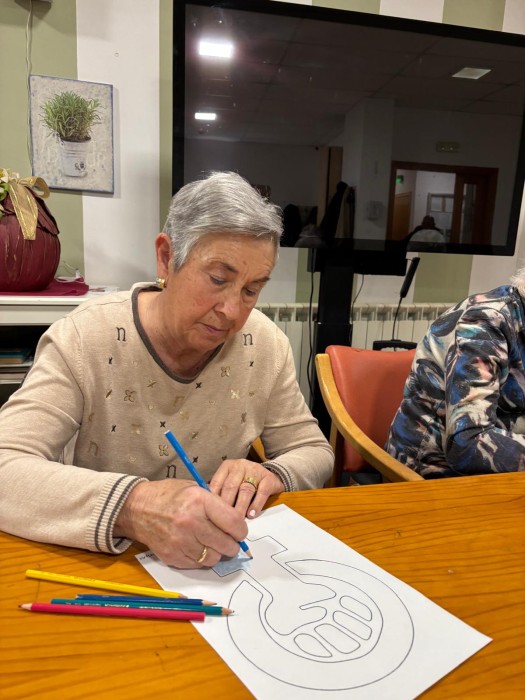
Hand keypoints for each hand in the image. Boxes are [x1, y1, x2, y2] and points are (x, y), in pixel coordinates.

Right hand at [114, 479, 247, 568]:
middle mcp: (191, 522)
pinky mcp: (172, 556)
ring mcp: (180, 542)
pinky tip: (195, 546)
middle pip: (227, 544)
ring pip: (214, 558)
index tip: (239, 531)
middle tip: (228, 540)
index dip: (241, 530)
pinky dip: (201, 558)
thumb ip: (215, 505)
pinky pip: (198, 565)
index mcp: (199, 501)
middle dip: (232, 544)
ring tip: (210, 542)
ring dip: (216, 553)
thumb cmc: (168, 496)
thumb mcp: (195, 489)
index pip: (234, 523)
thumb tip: (236, 524)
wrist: (136, 508)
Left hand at [209, 459, 284, 518]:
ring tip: (238, 521)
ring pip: (245, 490)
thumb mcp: (231, 483)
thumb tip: (207, 509)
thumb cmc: (245, 483)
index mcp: (227, 467)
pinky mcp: (268, 477)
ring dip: (241, 507)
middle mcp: (240, 466)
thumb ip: (221, 492)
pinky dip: (256, 505)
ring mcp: (255, 470)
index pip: (217, 482)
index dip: (213, 499)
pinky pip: (261, 492)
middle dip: (227, 506)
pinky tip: (251, 515)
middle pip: (230, 486)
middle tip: (224, 522)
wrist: (272, 475)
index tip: (211, 514)